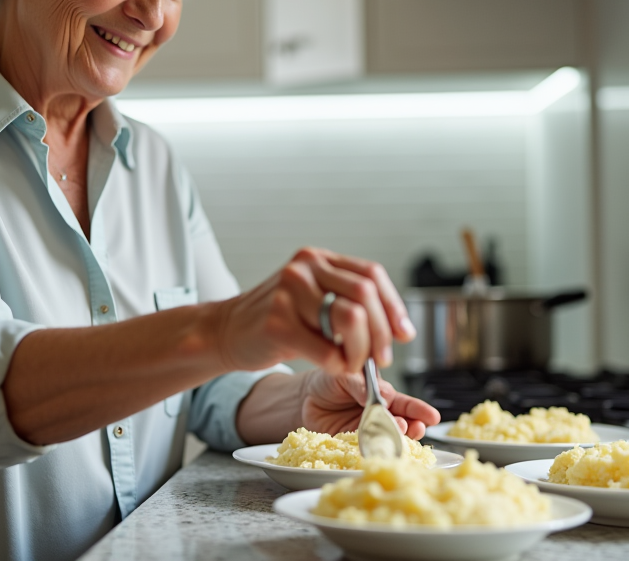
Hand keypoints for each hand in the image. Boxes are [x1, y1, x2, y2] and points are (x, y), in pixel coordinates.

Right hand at [212, 248, 415, 374]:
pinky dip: (338, 365)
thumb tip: (399, 330)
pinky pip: (325, 349)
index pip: (371, 274)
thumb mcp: (313, 301)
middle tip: (381, 359)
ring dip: (361, 351)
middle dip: (381, 332)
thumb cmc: (276, 321)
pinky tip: (334, 367)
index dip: (393, 306)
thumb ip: (350, 306)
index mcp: (318, 260)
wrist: (225, 331)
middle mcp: (304, 268)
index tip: (403, 333)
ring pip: (350, 318)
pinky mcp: (277, 322)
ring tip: (353, 364)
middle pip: (364, 294)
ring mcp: (288, 292)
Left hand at [300, 370, 440, 439]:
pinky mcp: (353, 445)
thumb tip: (385, 395)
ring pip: (388, 438)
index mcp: (382, 395)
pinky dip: (374, 450)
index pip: (404, 403)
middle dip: (413, 426)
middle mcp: (379, 415)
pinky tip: (379, 448)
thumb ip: (363, 385)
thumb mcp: (346, 376)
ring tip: (400, 434)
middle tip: (416, 427)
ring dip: (397, 439)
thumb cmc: (328, 381)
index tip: (432, 416)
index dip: (419, 410)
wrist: (303, 398)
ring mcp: (368, 431)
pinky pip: (367, 448)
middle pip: (403, 424)